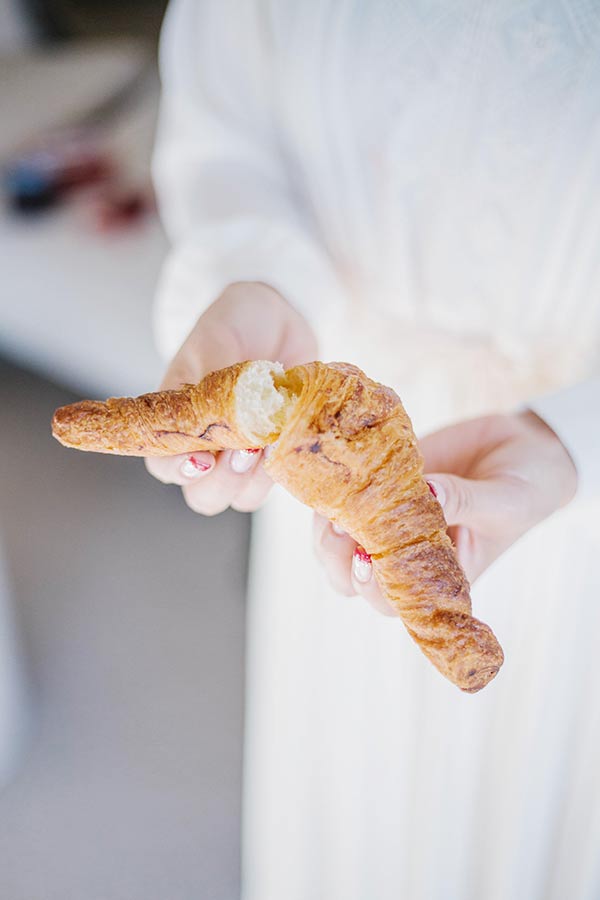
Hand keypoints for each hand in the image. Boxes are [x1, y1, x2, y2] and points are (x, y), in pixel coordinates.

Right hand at [145, 281, 316, 513]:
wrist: (281, 315)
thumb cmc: (237, 322)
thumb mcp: (218, 337)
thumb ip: (214, 373)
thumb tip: (220, 406)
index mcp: (176, 420)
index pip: (163, 463)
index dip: (178, 470)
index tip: (203, 458)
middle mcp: (206, 445)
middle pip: (203, 495)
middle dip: (223, 481)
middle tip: (245, 449)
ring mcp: (242, 453)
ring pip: (241, 497)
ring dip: (255, 480)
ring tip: (269, 442)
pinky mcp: (276, 452)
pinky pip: (276, 482)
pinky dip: (283, 468)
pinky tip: (288, 439)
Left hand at [314, 410, 576, 613]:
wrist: (526, 449)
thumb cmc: (525, 491)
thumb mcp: (503, 502)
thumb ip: (462, 501)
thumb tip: (425, 493)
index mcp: (439, 577)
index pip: (392, 602)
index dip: (371, 586)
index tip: (367, 555)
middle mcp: (406, 554)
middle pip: (349, 577)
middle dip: (337, 556)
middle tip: (342, 522)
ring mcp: (389, 521)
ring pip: (336, 540)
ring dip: (327, 523)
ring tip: (339, 495)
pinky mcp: (383, 485)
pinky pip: (345, 496)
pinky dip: (337, 487)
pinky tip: (345, 467)